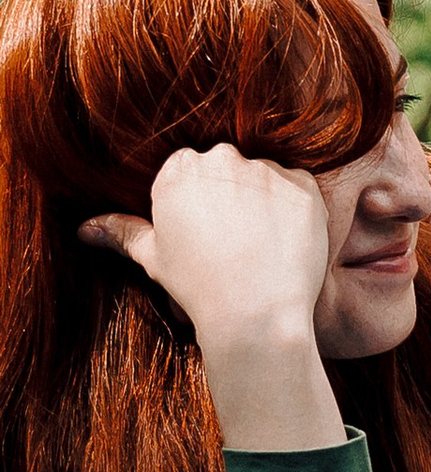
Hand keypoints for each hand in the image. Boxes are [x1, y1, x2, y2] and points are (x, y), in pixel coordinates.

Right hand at [79, 145, 340, 450]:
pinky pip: (299, 189)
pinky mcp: (303, 186)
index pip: (190, 172)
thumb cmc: (198, 286)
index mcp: (178, 170)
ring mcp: (265, 170)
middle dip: (231, 198)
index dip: (200, 206)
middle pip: (227, 169)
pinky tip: (284, 243)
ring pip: (264, 178)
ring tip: (262, 247)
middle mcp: (221, 159)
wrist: (255, 312)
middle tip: (236, 242)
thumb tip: (86, 229)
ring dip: (265, 203)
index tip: (207, 235)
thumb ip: (123, 233)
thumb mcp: (153, 258)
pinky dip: (295, 212)